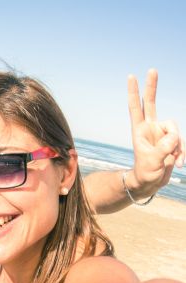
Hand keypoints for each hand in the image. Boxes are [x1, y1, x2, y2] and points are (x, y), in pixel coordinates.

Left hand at [126, 69, 183, 197]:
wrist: (150, 184)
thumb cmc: (145, 175)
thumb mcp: (152, 163)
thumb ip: (163, 148)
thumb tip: (174, 136)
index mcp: (140, 131)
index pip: (135, 108)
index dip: (134, 93)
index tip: (131, 77)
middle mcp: (151, 128)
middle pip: (151, 103)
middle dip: (152, 86)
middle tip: (152, 69)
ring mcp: (162, 133)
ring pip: (176, 130)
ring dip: (178, 147)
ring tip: (173, 162)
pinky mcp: (172, 140)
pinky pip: (182, 141)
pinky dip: (183, 152)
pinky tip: (179, 163)